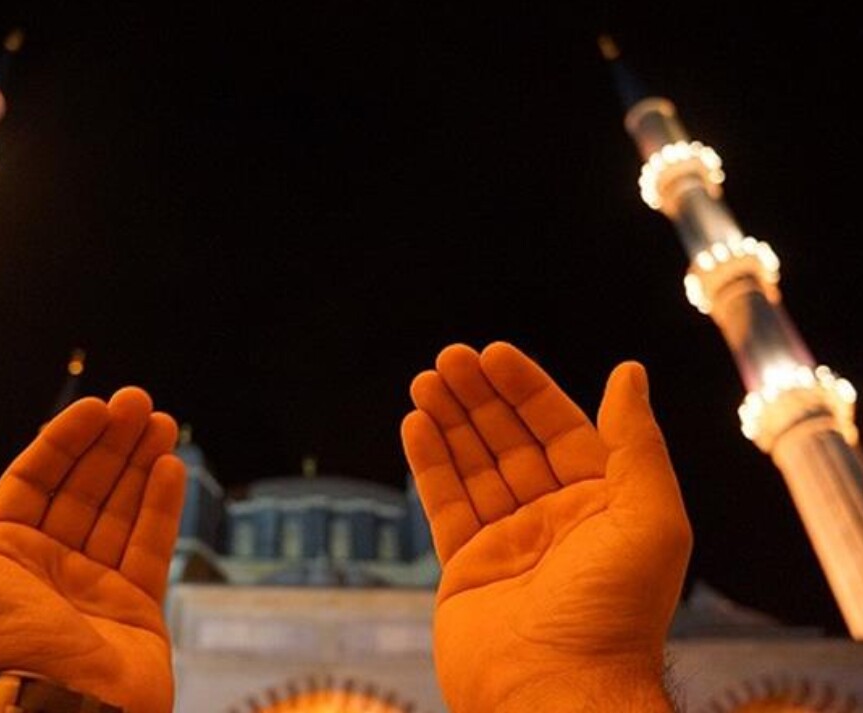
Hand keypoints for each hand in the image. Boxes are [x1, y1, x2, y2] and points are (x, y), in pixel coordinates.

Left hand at [0, 387, 185, 712]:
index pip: (35, 480)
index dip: (65, 440)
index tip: (96, 407)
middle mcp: (47, 568)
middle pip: (84, 488)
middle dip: (111, 443)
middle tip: (139, 401)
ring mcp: (94, 587)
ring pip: (121, 511)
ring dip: (141, 463)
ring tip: (163, 421)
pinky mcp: (136, 608)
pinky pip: (150, 546)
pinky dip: (161, 506)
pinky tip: (171, 466)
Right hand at [401, 342, 690, 711]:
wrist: (556, 694)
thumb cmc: (614, 614)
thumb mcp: (648, 518)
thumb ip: (636, 444)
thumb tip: (629, 373)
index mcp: (601, 506)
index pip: (560, 430)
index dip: (527, 390)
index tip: (494, 354)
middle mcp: (554, 520)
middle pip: (510, 442)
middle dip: (479, 398)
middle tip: (448, 358)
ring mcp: (508, 544)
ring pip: (473, 467)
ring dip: (449, 422)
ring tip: (425, 381)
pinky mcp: (466, 569)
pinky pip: (445, 506)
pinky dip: (429, 465)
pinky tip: (415, 426)